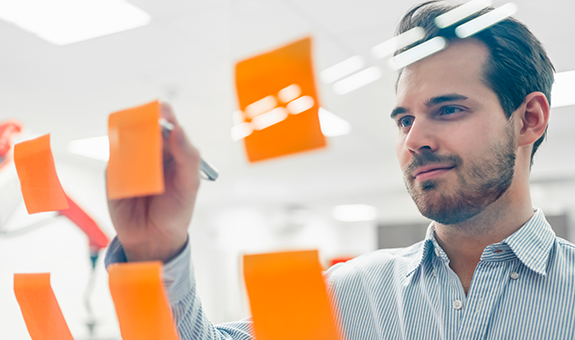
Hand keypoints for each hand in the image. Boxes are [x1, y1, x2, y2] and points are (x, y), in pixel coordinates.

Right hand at [107, 103, 200, 262]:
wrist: (153, 238)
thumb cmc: (176, 209)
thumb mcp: (189, 184)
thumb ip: (188, 156)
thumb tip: (178, 129)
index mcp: (172, 147)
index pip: (166, 120)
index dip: (162, 112)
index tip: (161, 114)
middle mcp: (150, 149)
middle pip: (141, 124)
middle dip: (142, 125)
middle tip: (148, 136)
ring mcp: (130, 159)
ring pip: (123, 140)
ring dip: (129, 145)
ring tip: (143, 167)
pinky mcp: (113, 173)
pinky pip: (112, 161)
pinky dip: (118, 164)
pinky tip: (129, 179)